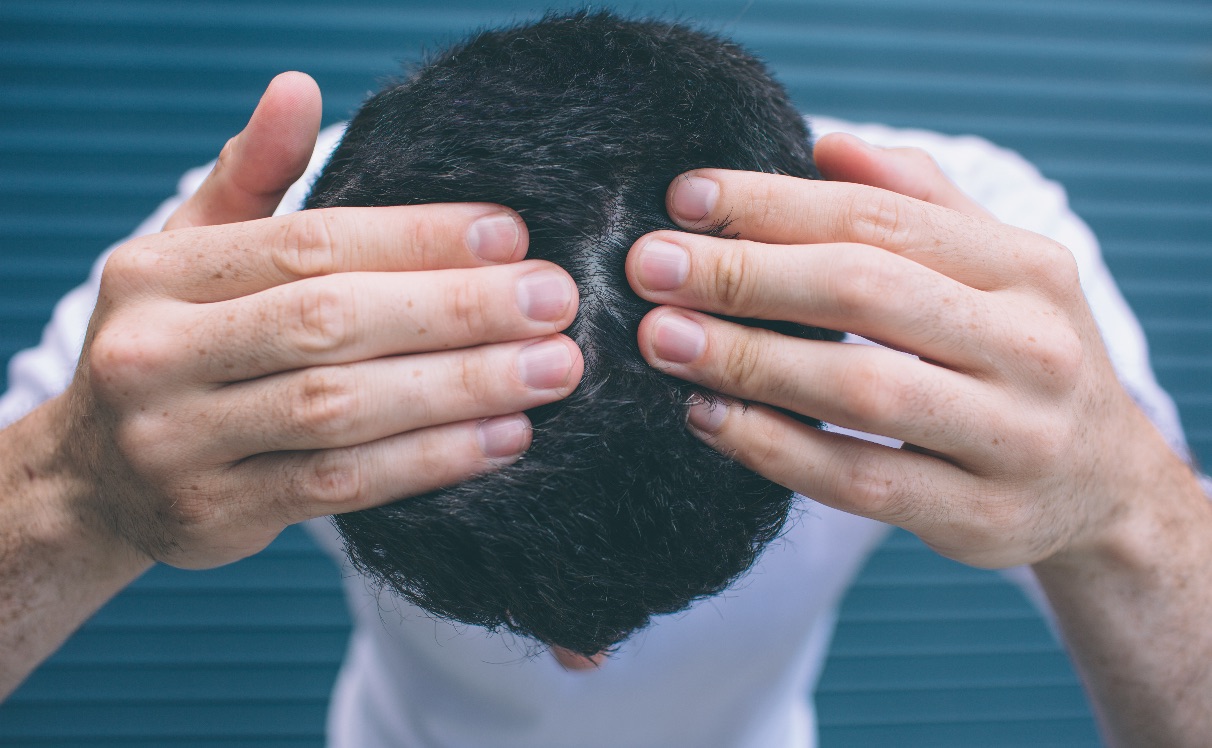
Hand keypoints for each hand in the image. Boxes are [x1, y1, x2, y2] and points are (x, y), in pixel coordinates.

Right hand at [60, 72, 582, 568]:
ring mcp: (179, 443)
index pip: (309, 245)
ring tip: (552, 370)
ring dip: (462, 389)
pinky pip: (342, 488)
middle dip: (457, 311)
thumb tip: (298, 86)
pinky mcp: (218, 515)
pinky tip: (506, 437)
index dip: (417, 238)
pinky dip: (432, 462)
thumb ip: (255, 177)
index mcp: (158, 274)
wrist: (96, 478)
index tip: (511, 235)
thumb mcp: (194, 252)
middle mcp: (156, 354)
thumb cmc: (176, 344)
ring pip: (342, 411)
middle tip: (555, 301)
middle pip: (331, 323)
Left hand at [625, 133, 1179, 568]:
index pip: (879, 219)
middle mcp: (1030, 347)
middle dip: (744, 274)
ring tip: (663, 339)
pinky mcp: (978, 517)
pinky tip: (708, 418)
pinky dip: (775, 448)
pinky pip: (859, 480)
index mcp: (1026, 269)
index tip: (684, 200)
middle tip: (650, 268)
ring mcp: (1012, 439)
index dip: (774, 204)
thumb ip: (920, 202)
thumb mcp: (999, 269)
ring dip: (748, 360)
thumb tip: (828, 143)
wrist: (1106, 485)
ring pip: (860, 388)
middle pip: (865, 291)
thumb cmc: (1020, 357)